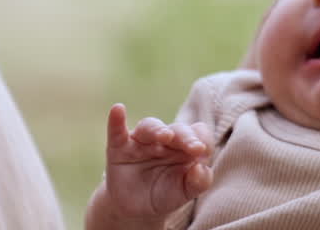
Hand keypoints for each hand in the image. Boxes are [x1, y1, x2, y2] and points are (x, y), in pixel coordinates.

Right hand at [102, 103, 213, 219]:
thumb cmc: (166, 195)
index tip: (203, 152)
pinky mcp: (119, 148)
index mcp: (185, 146)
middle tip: (195, 148)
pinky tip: (117, 109)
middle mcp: (165, 140)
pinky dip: (116, 121)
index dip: (203, 140)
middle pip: (177, 129)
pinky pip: (117, 132)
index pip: (198, 133)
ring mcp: (142, 142)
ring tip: (166, 136)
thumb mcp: (185, 193)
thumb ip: (199, 182)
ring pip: (150, 127)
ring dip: (158, 130)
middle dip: (186, 137)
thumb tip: (201, 168)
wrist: (136, 210)